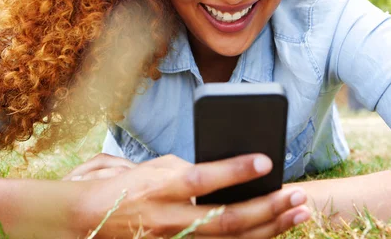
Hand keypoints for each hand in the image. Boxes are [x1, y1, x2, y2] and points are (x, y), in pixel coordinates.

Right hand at [69, 154, 309, 237]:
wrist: (91, 221)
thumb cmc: (126, 187)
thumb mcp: (155, 168)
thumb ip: (189, 171)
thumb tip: (227, 174)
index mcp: (162, 188)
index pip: (204, 178)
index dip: (236, 171)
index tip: (266, 160)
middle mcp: (172, 218)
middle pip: (227, 219)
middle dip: (267, 208)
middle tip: (297, 195)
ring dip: (270, 227)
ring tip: (299, 212)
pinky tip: (276, 231)